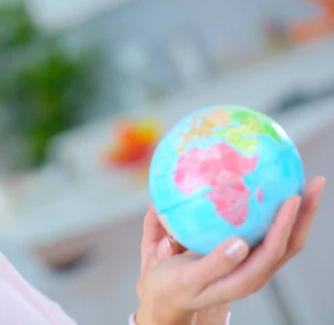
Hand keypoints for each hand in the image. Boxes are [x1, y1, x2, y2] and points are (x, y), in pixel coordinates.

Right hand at [135, 176, 324, 324]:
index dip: (287, 224)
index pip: (274, 249)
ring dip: (298, 212)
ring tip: (302, 182)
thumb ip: (213, 265)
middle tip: (314, 182)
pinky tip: (268, 192)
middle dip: (306, 213)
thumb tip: (240, 244)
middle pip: (290, 242)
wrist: (167, 298)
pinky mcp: (245, 257)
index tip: (293, 196)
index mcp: (243, 280)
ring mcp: (252, 265)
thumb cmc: (173, 287)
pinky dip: (276, 214)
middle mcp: (255, 272)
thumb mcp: (188, 279)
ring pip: (284, 237)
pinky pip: (268, 234)